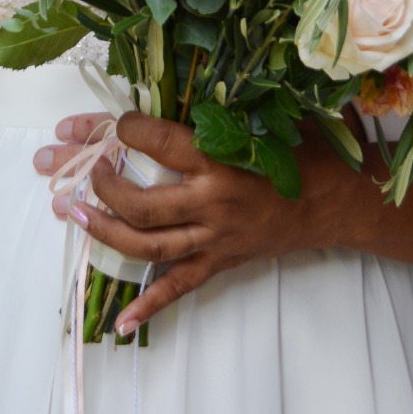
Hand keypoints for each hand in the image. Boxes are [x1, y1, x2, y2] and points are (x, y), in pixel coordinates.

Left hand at [32, 110, 362, 334]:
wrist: (339, 200)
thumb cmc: (303, 150)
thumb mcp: (262, 119)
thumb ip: (217, 109)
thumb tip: (165, 92)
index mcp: (222, 159)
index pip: (157, 141)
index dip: (125, 127)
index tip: (116, 121)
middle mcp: (212, 203)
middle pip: (140, 204)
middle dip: (101, 185)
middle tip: (84, 169)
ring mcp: (214, 238)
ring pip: (147, 246)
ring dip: (104, 232)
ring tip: (73, 213)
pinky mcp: (220, 262)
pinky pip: (179, 288)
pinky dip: (148, 306)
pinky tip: (118, 321)